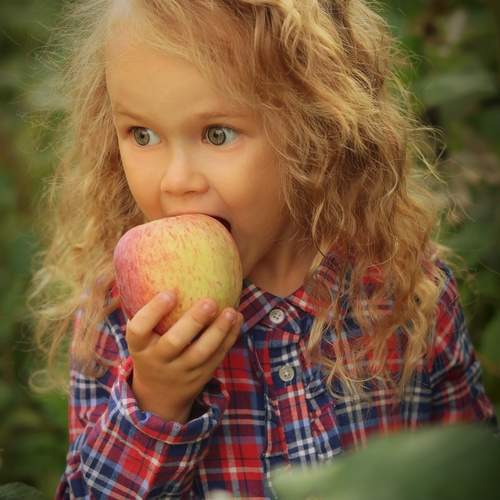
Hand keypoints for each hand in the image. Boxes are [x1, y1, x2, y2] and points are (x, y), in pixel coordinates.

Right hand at [125, 291, 242, 422]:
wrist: (159, 397)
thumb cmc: (151, 350)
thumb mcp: (143, 338)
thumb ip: (149, 313)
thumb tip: (157, 264)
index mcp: (139, 347)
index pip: (138, 329)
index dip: (153, 311)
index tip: (170, 292)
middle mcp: (158, 360)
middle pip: (174, 342)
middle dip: (193, 322)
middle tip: (210, 301)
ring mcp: (181, 371)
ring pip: (201, 353)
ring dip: (218, 331)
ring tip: (231, 311)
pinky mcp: (201, 376)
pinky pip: (217, 357)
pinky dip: (229, 338)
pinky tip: (237, 319)